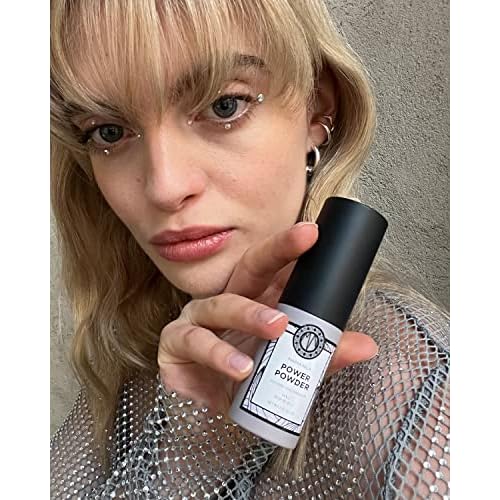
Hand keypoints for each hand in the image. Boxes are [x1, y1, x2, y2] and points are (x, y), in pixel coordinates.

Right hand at [158, 222, 377, 413]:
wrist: (208, 406)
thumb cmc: (248, 373)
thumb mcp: (288, 364)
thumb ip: (323, 354)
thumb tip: (368, 346)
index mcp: (255, 298)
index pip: (273, 266)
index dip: (290, 247)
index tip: (314, 232)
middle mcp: (226, 300)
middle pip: (248, 267)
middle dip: (274, 252)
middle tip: (303, 241)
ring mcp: (198, 319)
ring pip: (222, 305)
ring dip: (249, 314)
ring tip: (277, 327)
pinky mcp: (176, 344)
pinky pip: (195, 343)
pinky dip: (219, 355)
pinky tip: (240, 369)